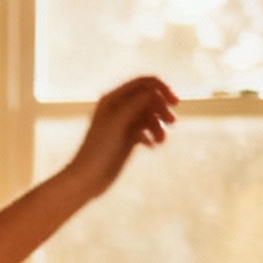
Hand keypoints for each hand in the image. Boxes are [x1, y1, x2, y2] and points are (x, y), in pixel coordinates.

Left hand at [66, 76, 177, 202]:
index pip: (143, 84)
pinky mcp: (129, 139)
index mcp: (113, 99)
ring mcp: (124, 124)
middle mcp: (119, 108)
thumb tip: (154, 91)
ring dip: (159, 125)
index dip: (161, 89)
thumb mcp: (117, 123)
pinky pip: (148, 131)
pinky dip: (154, 135)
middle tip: (172, 122)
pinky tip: (152, 145)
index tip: (174, 103)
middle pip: (150, 99)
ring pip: (151, 116)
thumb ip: (135, 104)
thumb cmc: (98, 149)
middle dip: (162, 109)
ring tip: (161, 141)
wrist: (88, 178)